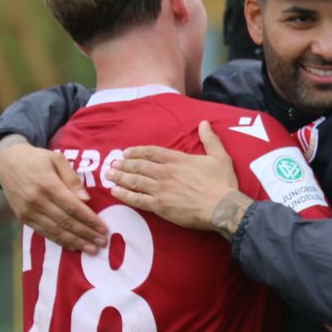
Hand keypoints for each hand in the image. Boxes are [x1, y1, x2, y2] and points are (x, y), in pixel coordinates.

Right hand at [0, 140, 106, 252]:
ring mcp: (28, 211)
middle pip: (66, 221)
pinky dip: (59, 241)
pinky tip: (73, 246)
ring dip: (75, 241)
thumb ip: (72, 178)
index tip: (104, 229)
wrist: (7, 162)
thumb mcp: (56, 159)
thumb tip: (86, 199)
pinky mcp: (23, 218)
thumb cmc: (36, 159)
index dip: (89, 220)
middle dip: (86, 234)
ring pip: (55, 230)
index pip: (73, 207)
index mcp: (47, 184)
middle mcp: (36, 200)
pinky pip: (44, 232)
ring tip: (92, 249)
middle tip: (102, 243)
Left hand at [107, 121, 239, 230]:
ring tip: (109, 175)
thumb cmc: (222, 183)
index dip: (137, 151)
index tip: (126, 152)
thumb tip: (204, 123)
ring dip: (120, 177)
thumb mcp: (220, 157)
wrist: (222, 207)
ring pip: (134, 181)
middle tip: (112, 164)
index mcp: (177, 159)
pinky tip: (115, 192)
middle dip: (124, 164)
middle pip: (139, 166)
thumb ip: (210, 139)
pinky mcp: (159, 206)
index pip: (151, 152)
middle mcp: (165, 172)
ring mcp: (160, 189)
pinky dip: (125, 195)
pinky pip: (137, 199)